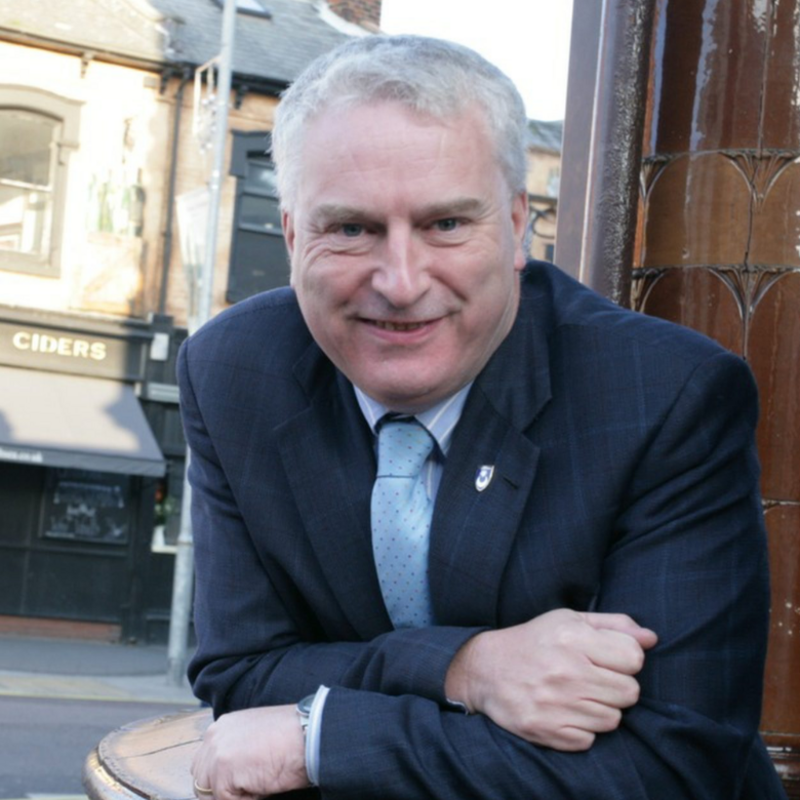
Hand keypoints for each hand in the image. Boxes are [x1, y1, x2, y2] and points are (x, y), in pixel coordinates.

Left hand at [191, 705, 308, 798]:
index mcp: (221, 726)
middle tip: (251, 785)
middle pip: (201, 781)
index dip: (221, 780)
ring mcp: (216, 753)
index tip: (243, 782)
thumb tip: (227, 776)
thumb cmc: (291, 738)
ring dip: (234, 794)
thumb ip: (234, 750)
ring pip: (211, 793)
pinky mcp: (222, 772)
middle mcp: (214, 736)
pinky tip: (261, 786)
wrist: (308, 735)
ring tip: (258, 784)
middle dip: (223, 790)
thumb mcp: (254, 737)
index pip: (204, 765)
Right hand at [445, 609, 657, 750]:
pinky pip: (589, 740)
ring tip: (577, 694)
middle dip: (616, 686)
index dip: (625, 659)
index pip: (634, 658)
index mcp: (571, 637)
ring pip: (613, 720)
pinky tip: (563, 711)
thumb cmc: (535, 641)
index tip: (607, 658)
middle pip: (630, 692)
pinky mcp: (545, 731)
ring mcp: (555, 704)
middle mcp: (565, 671)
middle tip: (593, 679)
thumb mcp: (569, 620)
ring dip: (600, 709)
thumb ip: (613, 625)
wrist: (485, 669)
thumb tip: (651, 638)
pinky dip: (581, 729)